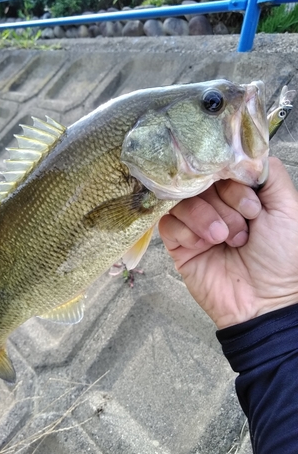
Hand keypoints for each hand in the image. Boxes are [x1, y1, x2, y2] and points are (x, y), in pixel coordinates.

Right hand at [159, 158, 297, 328]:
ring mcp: (194, 223)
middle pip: (201, 180)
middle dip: (226, 205)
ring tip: (225, 240)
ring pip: (183, 199)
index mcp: (239, 193)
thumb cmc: (281, 257)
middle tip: (243, 230)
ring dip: (207, 219)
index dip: (233, 183)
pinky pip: (169, 222)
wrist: (264, 302)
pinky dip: (188, 232)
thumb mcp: (288, 207)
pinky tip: (204, 246)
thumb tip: (243, 151)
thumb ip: (268, 172)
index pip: (221, 166)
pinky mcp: (177, 243)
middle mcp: (215, 204)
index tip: (253, 208)